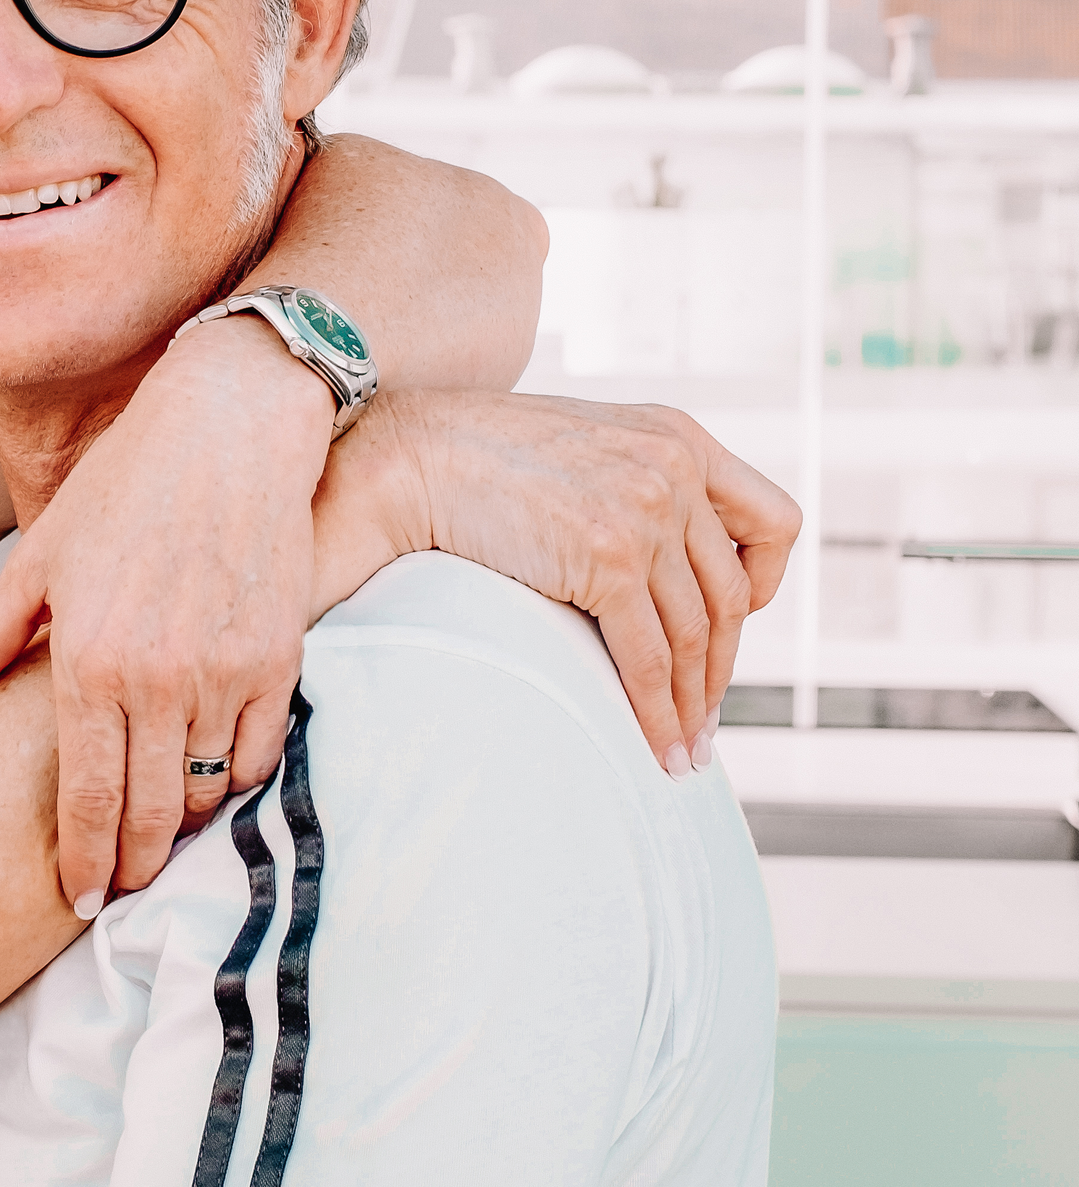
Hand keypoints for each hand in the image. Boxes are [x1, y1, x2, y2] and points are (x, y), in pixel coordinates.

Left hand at [0, 321, 333, 915]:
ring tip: (160, 842)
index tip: (80, 903)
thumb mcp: (38, 561)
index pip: (83, 799)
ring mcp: (223, 673)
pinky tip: (211, 785)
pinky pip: (256, 755)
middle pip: (147, 815)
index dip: (81, 864)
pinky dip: (234, 781)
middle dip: (131, 866)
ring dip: (183, 826)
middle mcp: (156, 679)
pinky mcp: (278, 660)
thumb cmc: (123, 486)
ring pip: (204, 793)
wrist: (230, 427)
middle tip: (118, 892)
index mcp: (87, 660)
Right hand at [327, 391, 801, 771]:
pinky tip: (655, 746)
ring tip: (682, 750)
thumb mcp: (587, 444)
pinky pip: (650, 656)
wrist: (411, 457)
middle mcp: (675, 468)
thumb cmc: (479, 457)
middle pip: (732, 595)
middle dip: (720, 669)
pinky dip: (657, 711)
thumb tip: (662, 570)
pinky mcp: (610, 558)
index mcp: (680, 436)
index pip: (774, 523)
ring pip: (696, 636)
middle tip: (703, 721)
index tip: (730, 627)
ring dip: (692, 705)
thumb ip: (639, 483)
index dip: (763, 585)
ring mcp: (646, 512)